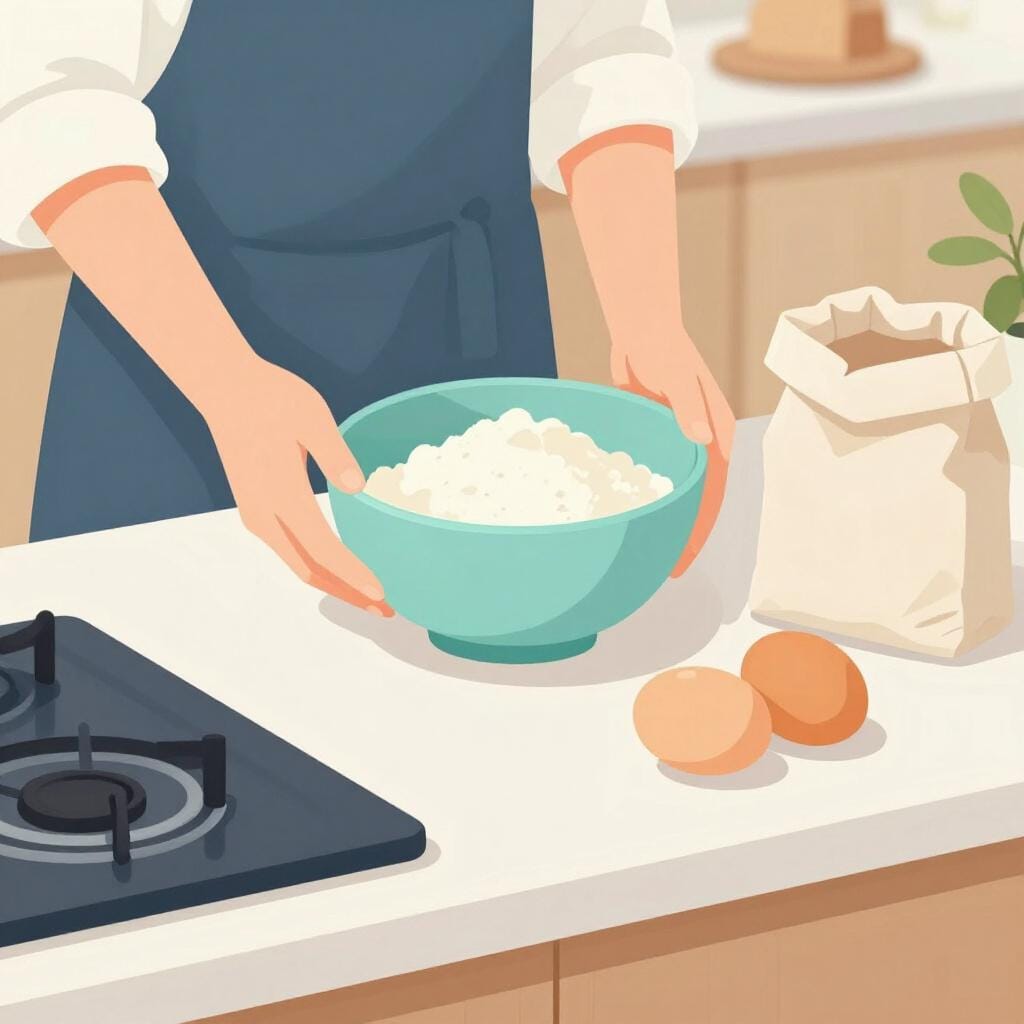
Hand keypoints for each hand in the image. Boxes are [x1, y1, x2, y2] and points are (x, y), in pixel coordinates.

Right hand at [201, 357, 392, 614]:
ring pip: (298, 565)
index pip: (322, 549)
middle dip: (348, 594)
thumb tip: (356, 486)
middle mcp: (264, 515)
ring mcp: (256, 516)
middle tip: (386, 609)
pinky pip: (290, 552)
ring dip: (334, 584)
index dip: (353, 574)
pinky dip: (318, 569)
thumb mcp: (311, 417)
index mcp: (282, 495)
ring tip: (369, 596)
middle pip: (310, 570)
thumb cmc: (271, 398)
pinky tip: (341, 569)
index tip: (381, 593)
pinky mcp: (256, 511)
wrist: (225, 389)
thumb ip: (334, 454)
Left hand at [610, 324, 734, 577]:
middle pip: (701, 498)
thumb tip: (702, 441)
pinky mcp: (662, 438)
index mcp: (718, 433)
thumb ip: (689, 409)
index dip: (700, 528)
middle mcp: (706, 442)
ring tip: (657, 552)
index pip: (713, 492)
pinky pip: (661, 475)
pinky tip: (639, 516)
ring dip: (673, 519)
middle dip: (688, 534)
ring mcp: (683, 441)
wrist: (642, 328)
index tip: (685, 557)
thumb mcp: (678, 378)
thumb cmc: (663, 349)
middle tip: (670, 569)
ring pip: (682, 490)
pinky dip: (655, 497)